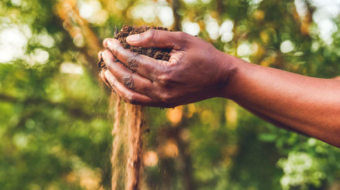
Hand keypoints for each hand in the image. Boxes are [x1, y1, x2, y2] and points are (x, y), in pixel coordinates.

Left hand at [100, 30, 234, 106]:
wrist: (222, 79)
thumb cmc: (205, 55)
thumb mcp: (183, 39)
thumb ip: (155, 38)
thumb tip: (130, 40)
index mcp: (166, 74)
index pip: (133, 62)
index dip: (118, 51)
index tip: (108, 42)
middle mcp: (162, 91)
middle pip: (127, 78)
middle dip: (112, 65)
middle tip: (103, 53)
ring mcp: (163, 101)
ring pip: (130, 94)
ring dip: (114, 82)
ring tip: (104, 70)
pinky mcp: (165, 104)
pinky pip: (139, 101)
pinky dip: (126, 92)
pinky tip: (119, 83)